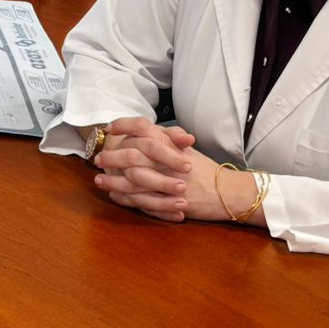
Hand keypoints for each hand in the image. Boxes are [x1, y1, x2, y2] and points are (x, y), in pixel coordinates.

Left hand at [93, 125, 267, 226]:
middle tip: (98, 159)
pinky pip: (141, 199)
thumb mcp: (188, 151)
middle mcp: (169, 160)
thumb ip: (169, 140)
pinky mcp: (170, 201)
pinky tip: (114, 195)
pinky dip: (125, 197)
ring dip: (113, 179)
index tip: (110, 128)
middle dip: (112, 156)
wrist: (229, 193)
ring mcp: (169, 181)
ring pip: (133, 179)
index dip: (125, 126)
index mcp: (173, 144)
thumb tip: (147, 131)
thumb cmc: (209, 172)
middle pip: (133, 153)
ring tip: (99, 180)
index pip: (144, 128)